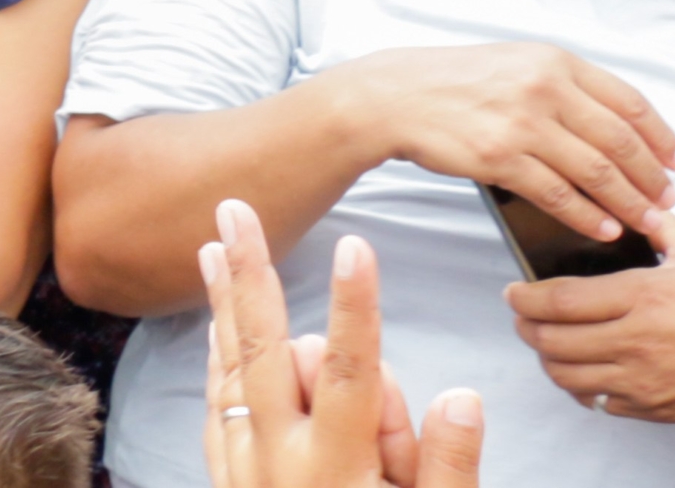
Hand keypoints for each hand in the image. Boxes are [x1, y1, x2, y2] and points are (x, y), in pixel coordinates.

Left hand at [203, 199, 484, 487]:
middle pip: (266, 350)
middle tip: (235, 212)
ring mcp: (246, 468)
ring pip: (233, 371)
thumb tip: (462, 397)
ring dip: (225, 305)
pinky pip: (219, 409)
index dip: (355, 306)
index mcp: (336, 468)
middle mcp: (280, 459)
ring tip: (212, 246)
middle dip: (251, 274)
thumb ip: (449, 465)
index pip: (351, 371)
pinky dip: (219, 362)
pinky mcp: (229, 480)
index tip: (356, 246)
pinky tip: (216, 330)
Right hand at [340, 43, 674, 243]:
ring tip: (645, 222)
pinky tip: (603, 228)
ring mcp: (522, 123)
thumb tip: (618, 126)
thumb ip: (565, 87)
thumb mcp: (516, 64)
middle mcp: (544, 88)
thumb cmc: (456, 83)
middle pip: (620, 140)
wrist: (395, 96)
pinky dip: (586, 215)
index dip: (661, 136)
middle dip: (650, 177)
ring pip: (596, 171)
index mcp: (555, 61)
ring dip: (628, 202)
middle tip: (666, 201)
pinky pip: (557, 193)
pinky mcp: (499, 157)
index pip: (629, 101)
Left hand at [505, 212, 674, 421]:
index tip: (514, 293)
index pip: (558, 301)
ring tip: (544, 340)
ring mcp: (641, 379)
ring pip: (566, 374)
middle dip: (526, 327)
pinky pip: (595, 401)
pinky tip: (580, 368)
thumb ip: (659, 226)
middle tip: (522, 315)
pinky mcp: (650, 407)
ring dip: (546, 357)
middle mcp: (635, 341)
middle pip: (552, 340)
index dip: (524, 298)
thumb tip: (633, 201)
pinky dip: (578, 385)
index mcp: (641, 297)